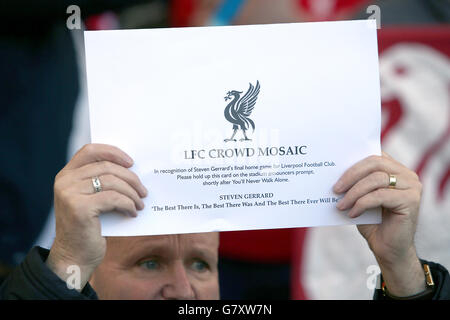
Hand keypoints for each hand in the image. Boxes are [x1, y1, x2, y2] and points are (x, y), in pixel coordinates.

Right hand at [46, 144, 147, 290]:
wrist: (74, 257)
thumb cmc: (88, 228)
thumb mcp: (91, 200)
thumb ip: (100, 183)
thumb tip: (132, 169)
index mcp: (66, 175)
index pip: (90, 150)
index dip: (113, 152)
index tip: (131, 162)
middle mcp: (65, 181)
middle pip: (106, 167)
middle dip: (131, 178)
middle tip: (144, 191)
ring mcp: (70, 194)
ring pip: (112, 181)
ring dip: (132, 193)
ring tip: (140, 204)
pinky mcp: (79, 208)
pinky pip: (114, 198)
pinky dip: (128, 204)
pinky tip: (132, 213)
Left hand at [334, 152, 424, 295]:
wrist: (388, 248)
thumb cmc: (372, 221)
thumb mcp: (361, 198)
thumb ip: (355, 182)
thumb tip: (333, 169)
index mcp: (395, 169)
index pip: (373, 154)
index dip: (353, 160)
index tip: (334, 168)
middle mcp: (407, 175)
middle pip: (374, 163)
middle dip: (351, 174)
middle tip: (335, 189)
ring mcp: (411, 187)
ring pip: (376, 179)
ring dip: (354, 192)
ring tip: (340, 204)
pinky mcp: (411, 201)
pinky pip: (380, 196)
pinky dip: (362, 204)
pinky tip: (352, 213)